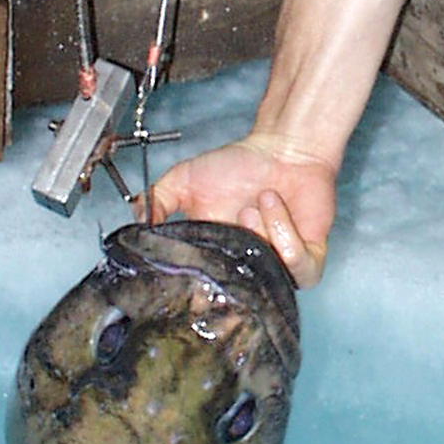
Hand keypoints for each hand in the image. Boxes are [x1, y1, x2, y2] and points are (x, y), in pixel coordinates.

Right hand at [144, 135, 334, 288]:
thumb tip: (134, 223)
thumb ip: (156, 200)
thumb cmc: (240, 164)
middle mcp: (247, 266)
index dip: (199, 290)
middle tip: (226, 231)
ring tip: (254, 204)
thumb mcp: (185, 179)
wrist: (284, 147)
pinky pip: (299, 265)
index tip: (191, 274)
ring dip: (259, 237)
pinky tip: (273, 203)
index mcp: (217, 256)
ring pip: (267, 278)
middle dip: (231, 267)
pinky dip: (284, 233)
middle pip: (239, 297)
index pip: (206, 292)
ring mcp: (278, 265)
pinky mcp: (309, 258)